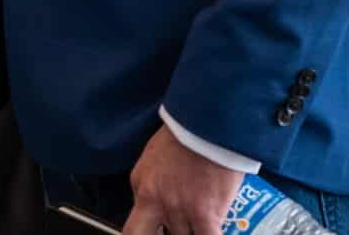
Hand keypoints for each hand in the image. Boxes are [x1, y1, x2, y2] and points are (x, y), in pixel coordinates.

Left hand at [123, 124, 242, 234]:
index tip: (156, 229)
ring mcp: (179, 210)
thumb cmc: (185, 134)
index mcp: (141, 186)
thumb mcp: (153, 158)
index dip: (148, 231)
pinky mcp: (205, 215)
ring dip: (192, 231)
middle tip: (171, 229)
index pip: (134, 226)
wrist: (206, 125)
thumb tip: (157, 203)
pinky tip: (214, 229)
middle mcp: (155, 202)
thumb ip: (151, 184)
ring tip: (199, 222)